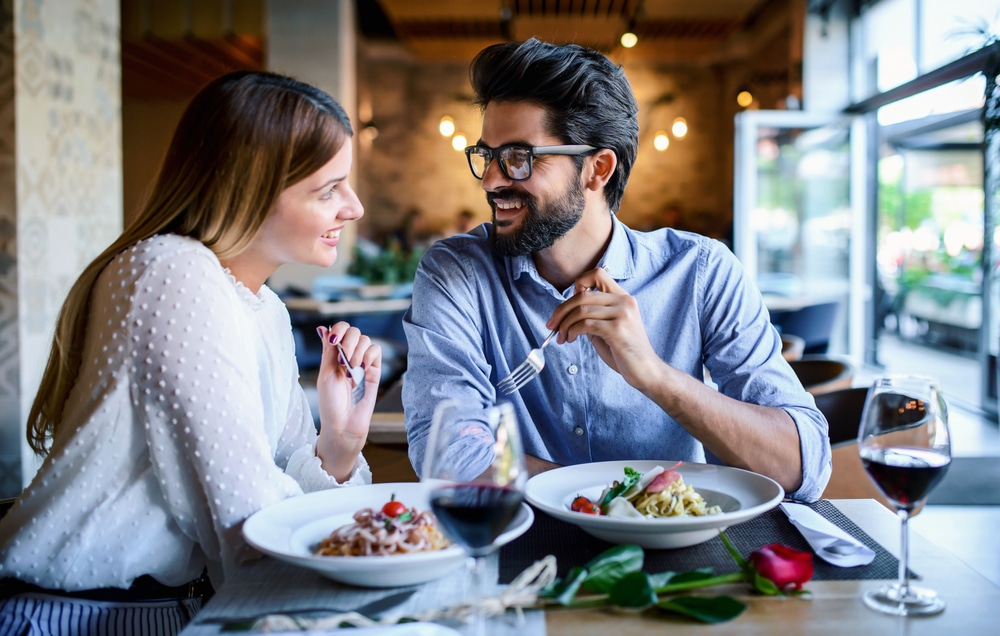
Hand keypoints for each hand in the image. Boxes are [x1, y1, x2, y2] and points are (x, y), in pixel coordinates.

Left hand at [315, 323, 380, 479]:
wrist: (344, 423)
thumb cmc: (330, 403)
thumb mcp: (325, 374)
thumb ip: (328, 351)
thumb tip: (323, 328)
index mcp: (333, 355)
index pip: (339, 330)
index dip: (338, 329)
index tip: (334, 340)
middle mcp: (349, 355)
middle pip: (354, 331)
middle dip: (348, 342)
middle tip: (343, 360)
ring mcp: (362, 362)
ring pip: (365, 340)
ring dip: (357, 352)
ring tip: (352, 372)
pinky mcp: (374, 370)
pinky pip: (376, 351)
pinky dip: (369, 356)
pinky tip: (362, 370)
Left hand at [545, 267, 662, 391]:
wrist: (647, 371)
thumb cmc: (625, 351)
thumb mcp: (608, 328)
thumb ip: (593, 316)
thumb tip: (568, 310)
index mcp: (623, 297)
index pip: (597, 273)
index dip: (578, 284)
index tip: (568, 304)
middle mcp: (624, 301)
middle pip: (582, 294)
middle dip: (561, 310)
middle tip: (552, 325)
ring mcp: (622, 314)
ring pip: (581, 309)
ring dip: (565, 324)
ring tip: (562, 337)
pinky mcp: (617, 329)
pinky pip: (585, 324)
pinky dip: (572, 331)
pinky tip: (570, 339)